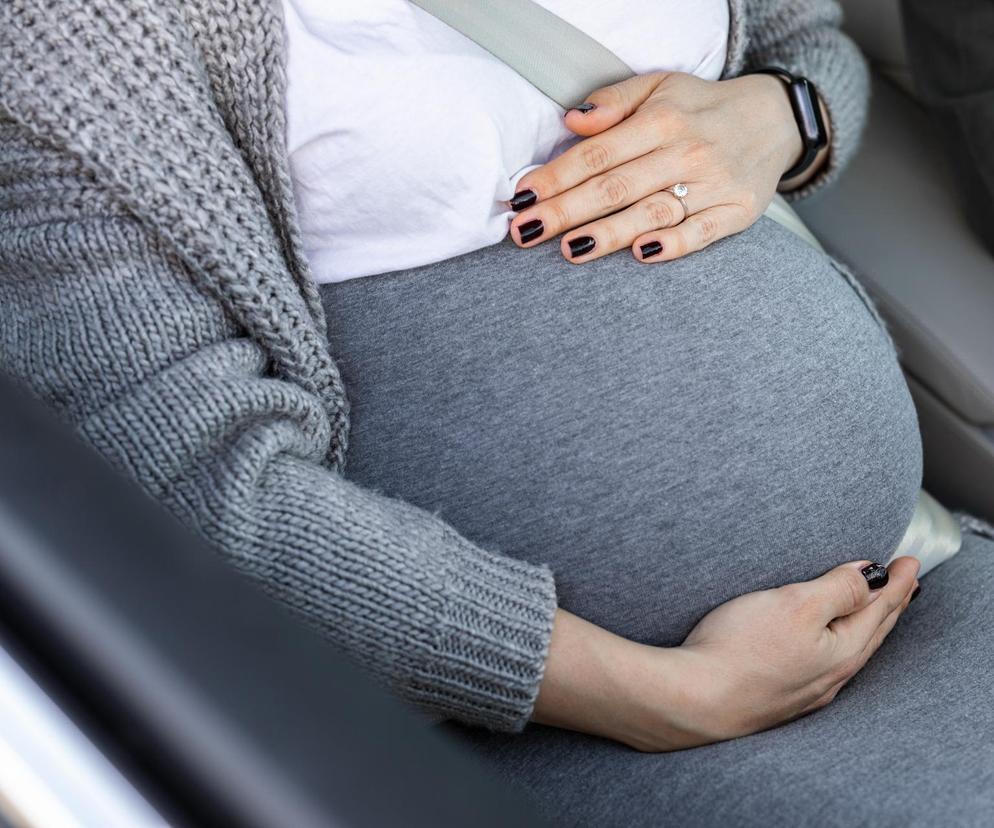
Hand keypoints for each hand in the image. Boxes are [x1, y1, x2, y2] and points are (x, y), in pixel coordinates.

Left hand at [509, 71, 823, 264]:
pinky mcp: (737, 211)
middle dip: (566, 211)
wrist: (775, 119)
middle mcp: (685, 152)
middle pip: (616, 187)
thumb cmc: (700, 110)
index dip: (557, 176)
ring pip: (652, 211)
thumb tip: (570, 120)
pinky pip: (703, 231)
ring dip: (609, 233)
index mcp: (661, 120)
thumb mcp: (659, 88)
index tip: (521, 197)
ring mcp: (713, 184)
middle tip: (525, 232)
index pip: (597, 153)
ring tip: (570, 249)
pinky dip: (674, 243)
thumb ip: (614, 103)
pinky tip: (642, 253)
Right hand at [533, 558, 918, 751]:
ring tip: (873, 608)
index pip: (880, 610)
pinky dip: (840, 641)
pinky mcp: (780, 693)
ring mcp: (806, 688)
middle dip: (890, 604)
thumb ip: (837, 589)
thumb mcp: (796, 605)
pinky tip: (828, 641)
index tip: (911, 562)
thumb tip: (868, 577)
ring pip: (851, 649)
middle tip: (905, 581)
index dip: (898, 583)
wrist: (695, 699)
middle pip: (871, 632)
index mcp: (842, 651)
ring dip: (867, 624)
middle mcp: (831, 675)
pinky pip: (826, 662)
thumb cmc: (741, 649)